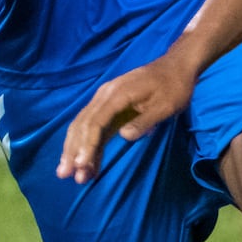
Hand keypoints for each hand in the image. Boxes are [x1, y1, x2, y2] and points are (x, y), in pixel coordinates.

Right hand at [57, 53, 201, 182]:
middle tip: (66, 175)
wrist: (176, 67)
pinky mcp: (110, 106)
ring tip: (70, 173)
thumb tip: (124, 136)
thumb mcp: (165, 106)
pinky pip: (94, 126)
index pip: (95, 122)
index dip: (87, 145)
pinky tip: (87, 162)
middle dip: (73, 150)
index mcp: (117, 94)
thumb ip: (144, 121)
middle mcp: (105, 95)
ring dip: (75, 149)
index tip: (82, 165)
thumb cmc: (173, 87)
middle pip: (82, 125)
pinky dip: (88, 144)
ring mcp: (105, 100)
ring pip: (83, 126)